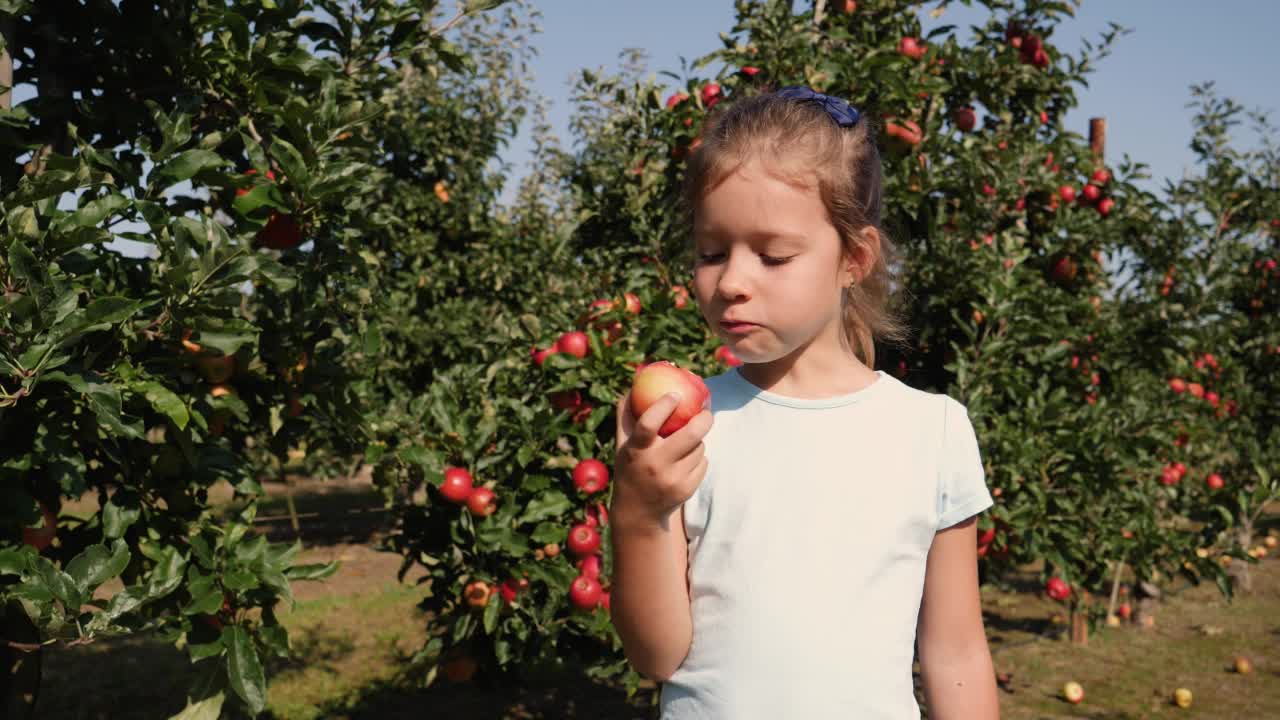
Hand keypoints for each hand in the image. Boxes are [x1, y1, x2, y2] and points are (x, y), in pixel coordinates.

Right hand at [611, 389, 712, 529]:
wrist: (638, 513)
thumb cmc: (630, 468)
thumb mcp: (623, 445)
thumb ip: (626, 416)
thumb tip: (634, 384)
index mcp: (636, 450)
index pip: (648, 423)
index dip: (664, 405)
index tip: (676, 394)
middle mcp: (654, 465)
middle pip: (690, 435)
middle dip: (704, 419)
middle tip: (706, 412)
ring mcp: (672, 479)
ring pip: (699, 448)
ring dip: (697, 442)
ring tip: (685, 445)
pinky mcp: (686, 489)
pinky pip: (703, 463)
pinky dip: (699, 459)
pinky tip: (686, 463)